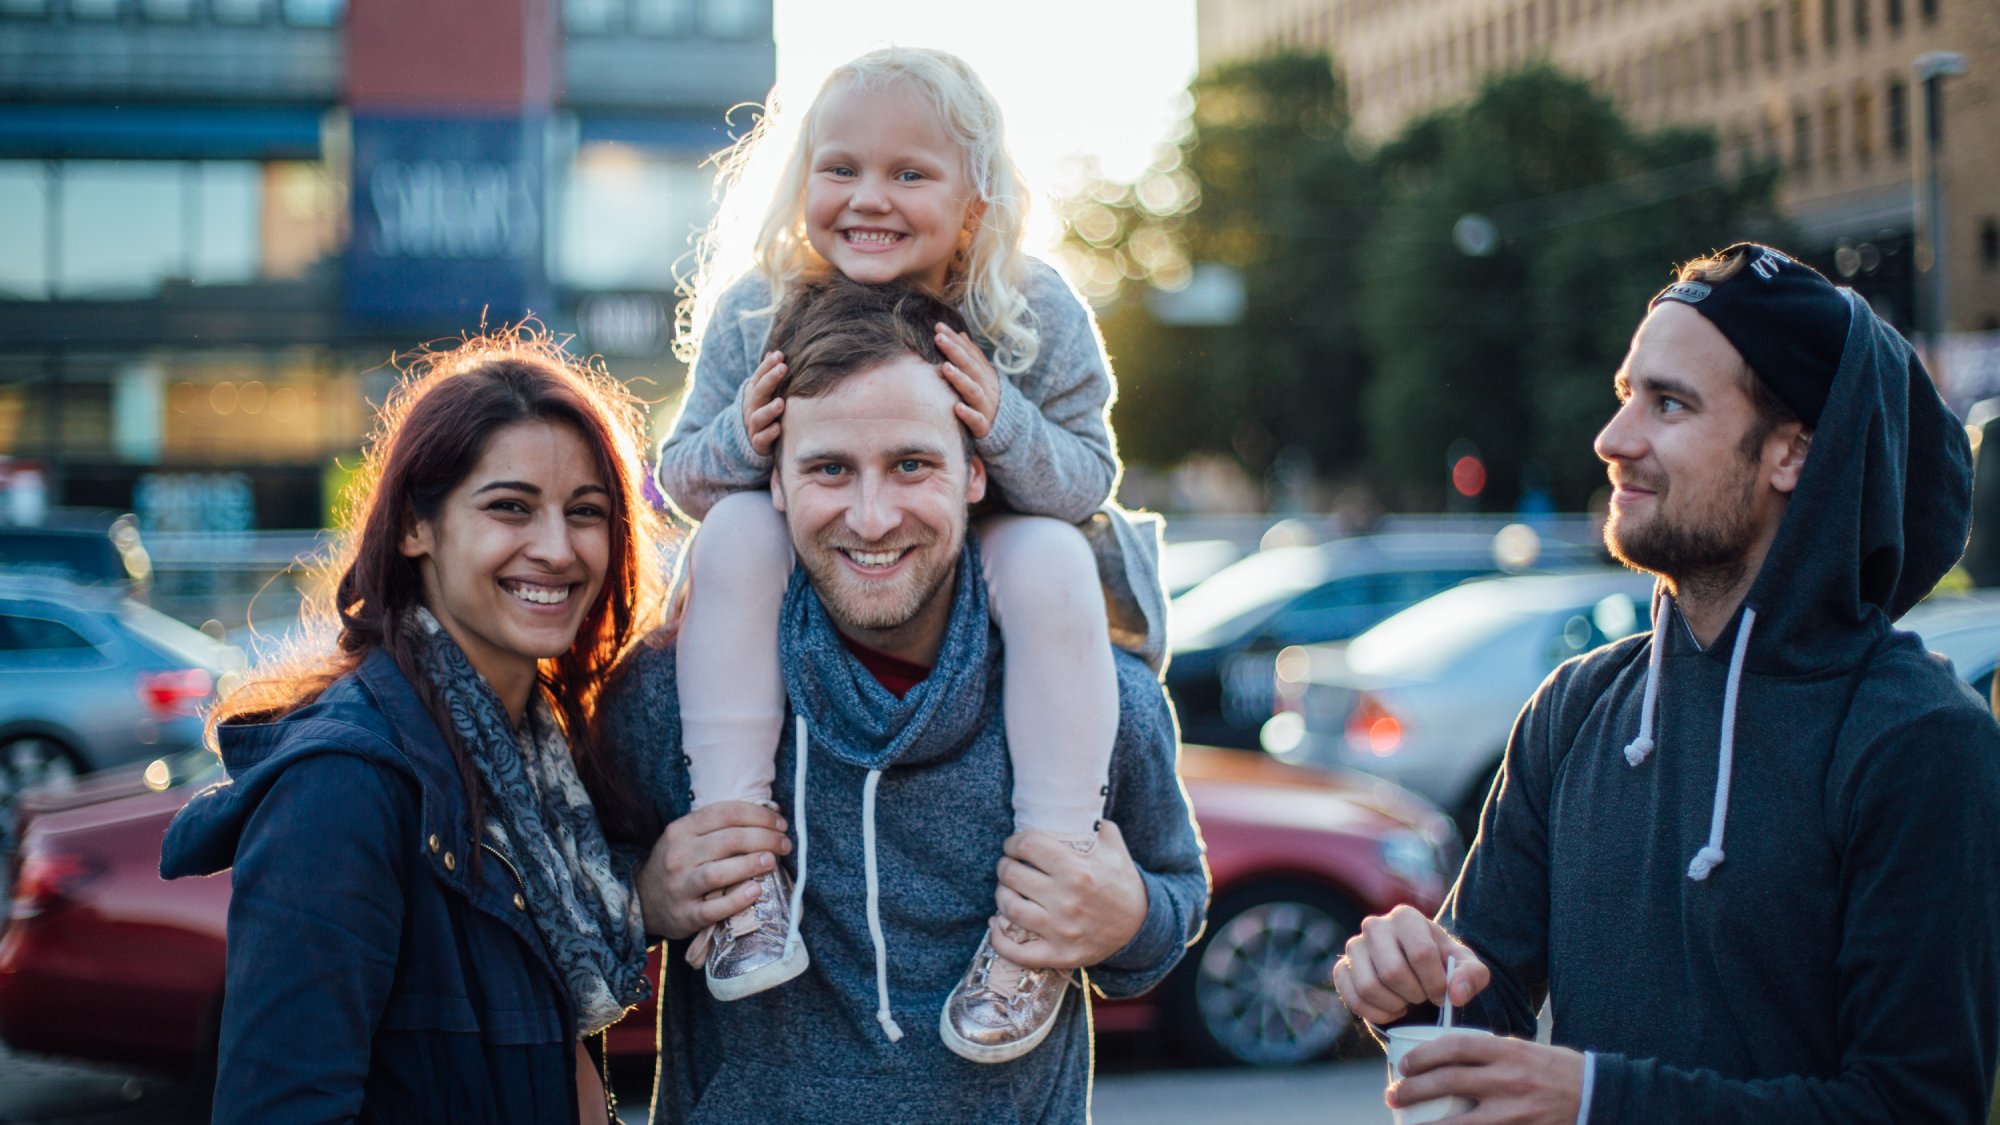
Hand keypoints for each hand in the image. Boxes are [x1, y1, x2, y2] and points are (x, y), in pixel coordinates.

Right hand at [635, 800, 790, 939]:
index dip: (759, 815)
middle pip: (729, 840)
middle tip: (784, 844)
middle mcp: (679, 855)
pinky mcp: (685, 915)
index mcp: (682, 829)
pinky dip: (737, 900)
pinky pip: (714, 909)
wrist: (642, 899)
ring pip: (719, 872)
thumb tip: (770, 814)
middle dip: (765, 838)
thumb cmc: (678, 863)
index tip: (780, 822)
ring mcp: (680, 886)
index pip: (726, 813)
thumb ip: (720, 826)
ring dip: (751, 865)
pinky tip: (756, 891)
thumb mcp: (688, 836)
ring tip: (772, 861)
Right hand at [742, 350, 785, 456]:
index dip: (767, 366)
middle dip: (770, 380)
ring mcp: (754, 426)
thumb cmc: (764, 413)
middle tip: (783, 368)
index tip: (780, 355)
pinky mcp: (758, 444)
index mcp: (754, 395)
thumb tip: (773, 352)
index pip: (758, 377)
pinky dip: (768, 434)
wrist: (752, 443)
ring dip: (769, 410)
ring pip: (758, 417)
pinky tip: (778, 428)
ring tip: (781, 403)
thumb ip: (767, 375)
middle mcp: (752, 409)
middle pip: (758, 393)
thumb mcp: (764, 394)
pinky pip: (761, 439)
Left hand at [935, 324, 1001, 438]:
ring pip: (973, 391)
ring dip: (960, 379)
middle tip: (939, 338)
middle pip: (971, 367)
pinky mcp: (984, 427)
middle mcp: (986, 388)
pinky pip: (977, 420)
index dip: (955, 340)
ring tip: (945, 368)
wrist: (1009, 431)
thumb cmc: (986, 401)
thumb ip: (972, 357)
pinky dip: (968, 414)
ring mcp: (986, 407)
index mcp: (984, 375)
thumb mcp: (982, 378)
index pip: (969, 354)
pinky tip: (957, 408)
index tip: (939, 327)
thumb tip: (960, 334)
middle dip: (955, 352)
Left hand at [990, 821, 1147, 969]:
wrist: (1140, 926)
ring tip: (1007, 889)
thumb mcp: (1113, 845)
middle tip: (1009, 865)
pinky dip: (998, 938)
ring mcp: (1061, 930)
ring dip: (1001, 895)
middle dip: (1005, 866)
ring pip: (1008, 908)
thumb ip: (1090, 823)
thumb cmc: (1121, 881)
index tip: (1013, 845)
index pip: (1028, 846)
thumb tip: (1066, 803)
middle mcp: (1067, 899)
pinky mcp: (1059, 954)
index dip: (1014, 843)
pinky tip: (995, 924)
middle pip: (1012, 875)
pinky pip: (1016, 951)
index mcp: (1078, 869)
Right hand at [1332, 904, 1490, 1023]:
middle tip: (1423, 998)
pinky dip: (1375, 1013)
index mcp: (1406, 917)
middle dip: (1414, 995)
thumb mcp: (1468, 968)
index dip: (1435, 983)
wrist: (1419, 974)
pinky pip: (1353, 999)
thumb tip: (1454, 994)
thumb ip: (1472, 977)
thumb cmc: (1444, 966)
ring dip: (1394, 1005)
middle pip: (1392, 971)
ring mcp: (1354, 946)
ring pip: (1369, 987)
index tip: (1442, 994)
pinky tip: (1392, 1011)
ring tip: (1408, 1003)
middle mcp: (1375, 925)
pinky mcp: (1342, 968)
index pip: (1421, 953)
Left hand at [1389, 1035, 1583, 1123]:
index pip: (1454, 1047)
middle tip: (1393, 1095)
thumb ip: (1489, 1053)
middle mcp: (1508, 1079)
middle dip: (1412, 1089)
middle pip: (1447, 1082)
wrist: (1597, 1095)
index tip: (1405, 1065)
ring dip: (1425, 1124)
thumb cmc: (1556, 1070)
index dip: (1423, 1055)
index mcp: (1507, 1051)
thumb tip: (1448, 1059)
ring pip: (1457, 1122)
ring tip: (1405, 1123)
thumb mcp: (1524, 1050)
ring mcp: (1514, 1112)